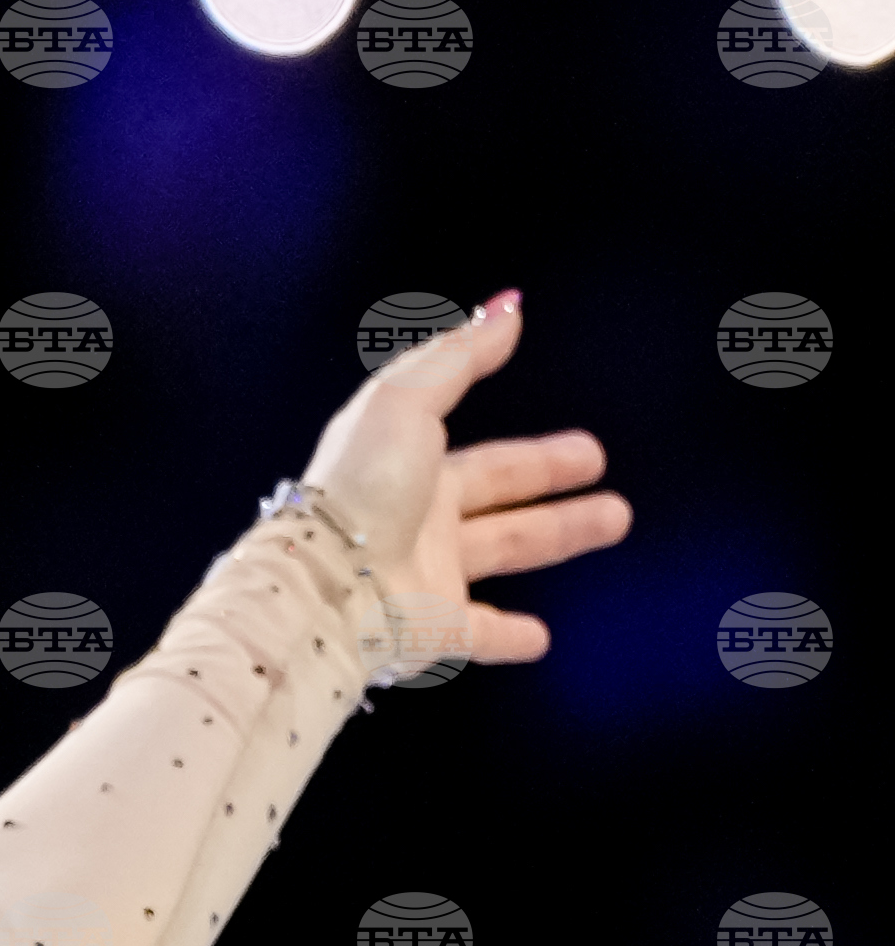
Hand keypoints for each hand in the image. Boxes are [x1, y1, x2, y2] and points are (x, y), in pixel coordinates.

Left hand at [299, 290, 628, 670]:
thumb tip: (507, 307)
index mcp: (410, 468)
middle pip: (500, 497)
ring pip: (505, 552)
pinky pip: (478, 634)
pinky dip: (509, 636)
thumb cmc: (361, 485)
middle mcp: (420, 520)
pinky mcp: (434, 629)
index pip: (483, 456)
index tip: (578, 439)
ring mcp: (427, 576)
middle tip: (599, 464)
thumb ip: (459, 357)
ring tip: (616, 519)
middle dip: (550, 480)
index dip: (531, 450)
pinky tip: (542, 638)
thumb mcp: (404, 402)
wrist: (328, 582)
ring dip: (558, 537)